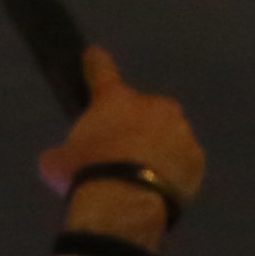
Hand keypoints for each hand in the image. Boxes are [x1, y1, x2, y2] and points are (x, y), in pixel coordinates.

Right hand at [44, 45, 204, 245]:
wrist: (127, 202)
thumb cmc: (86, 173)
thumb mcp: (56, 163)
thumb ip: (62, 152)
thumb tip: (60, 157)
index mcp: (114, 101)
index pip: (102, 73)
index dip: (96, 64)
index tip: (94, 53)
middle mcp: (152, 107)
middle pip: (144, 108)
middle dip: (135, 123)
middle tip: (120, 149)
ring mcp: (181, 130)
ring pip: (167, 133)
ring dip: (155, 146)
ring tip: (139, 175)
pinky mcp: (197, 157)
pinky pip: (182, 158)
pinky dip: (171, 168)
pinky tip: (156, 185)